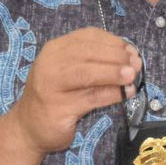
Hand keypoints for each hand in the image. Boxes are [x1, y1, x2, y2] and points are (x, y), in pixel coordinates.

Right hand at [11, 28, 139, 155]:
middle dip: (117, 57)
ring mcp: (51, 85)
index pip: (88, 37)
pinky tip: (125, 94)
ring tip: (132, 77)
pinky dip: (112, 94)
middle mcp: (50, 63)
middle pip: (88, 53)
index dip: (113, 42)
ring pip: (88, 73)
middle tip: (136, 64)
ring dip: (114, 73)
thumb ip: (95, 62)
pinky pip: (91, 98)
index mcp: (55, 48)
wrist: (29, 127)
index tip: (131, 50)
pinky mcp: (58, 108)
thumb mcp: (72, 72)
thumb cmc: (56, 96)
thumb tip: (130, 57)